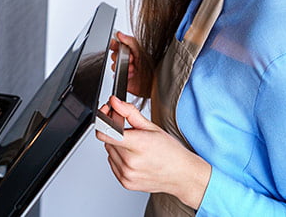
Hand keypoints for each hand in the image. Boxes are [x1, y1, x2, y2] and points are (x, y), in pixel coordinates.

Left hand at [95, 96, 210, 209]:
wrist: (182, 175)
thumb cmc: (170, 152)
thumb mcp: (151, 127)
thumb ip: (129, 112)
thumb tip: (115, 102)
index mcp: (139, 145)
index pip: (106, 132)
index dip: (103, 120)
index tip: (107, 115)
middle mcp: (131, 162)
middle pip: (107, 140)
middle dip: (114, 132)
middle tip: (130, 133)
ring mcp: (128, 175)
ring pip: (109, 152)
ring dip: (117, 146)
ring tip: (135, 147)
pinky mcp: (126, 183)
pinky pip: (113, 164)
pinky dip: (119, 158)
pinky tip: (134, 157)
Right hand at [110, 31, 148, 96]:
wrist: (156, 83)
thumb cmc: (153, 67)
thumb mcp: (142, 50)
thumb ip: (130, 41)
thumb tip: (119, 34)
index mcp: (132, 50)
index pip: (118, 44)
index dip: (115, 43)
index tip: (115, 44)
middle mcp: (128, 58)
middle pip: (114, 54)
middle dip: (120, 56)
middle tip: (131, 58)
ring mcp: (126, 68)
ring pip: (114, 65)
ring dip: (122, 66)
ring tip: (132, 68)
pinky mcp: (124, 77)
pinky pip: (116, 75)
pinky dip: (122, 74)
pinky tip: (130, 74)